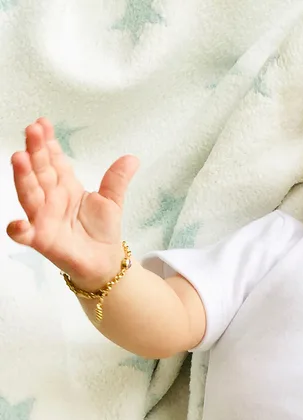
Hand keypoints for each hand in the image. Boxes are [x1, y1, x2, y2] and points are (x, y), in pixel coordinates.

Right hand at [6, 117, 138, 288]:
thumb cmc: (102, 231)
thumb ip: (117, 180)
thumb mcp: (112, 202)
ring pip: (30, 195)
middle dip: (35, 151)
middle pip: (40, 171)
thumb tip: (132, 158)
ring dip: (23, 177)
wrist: (105, 262)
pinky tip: (18, 224)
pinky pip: (25, 235)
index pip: (53, 160)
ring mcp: (43, 218)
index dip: (48, 142)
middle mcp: (50, 199)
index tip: (43, 123)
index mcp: (65, 186)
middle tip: (33, 130)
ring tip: (20, 158)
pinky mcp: (42, 240)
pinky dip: (19, 229)